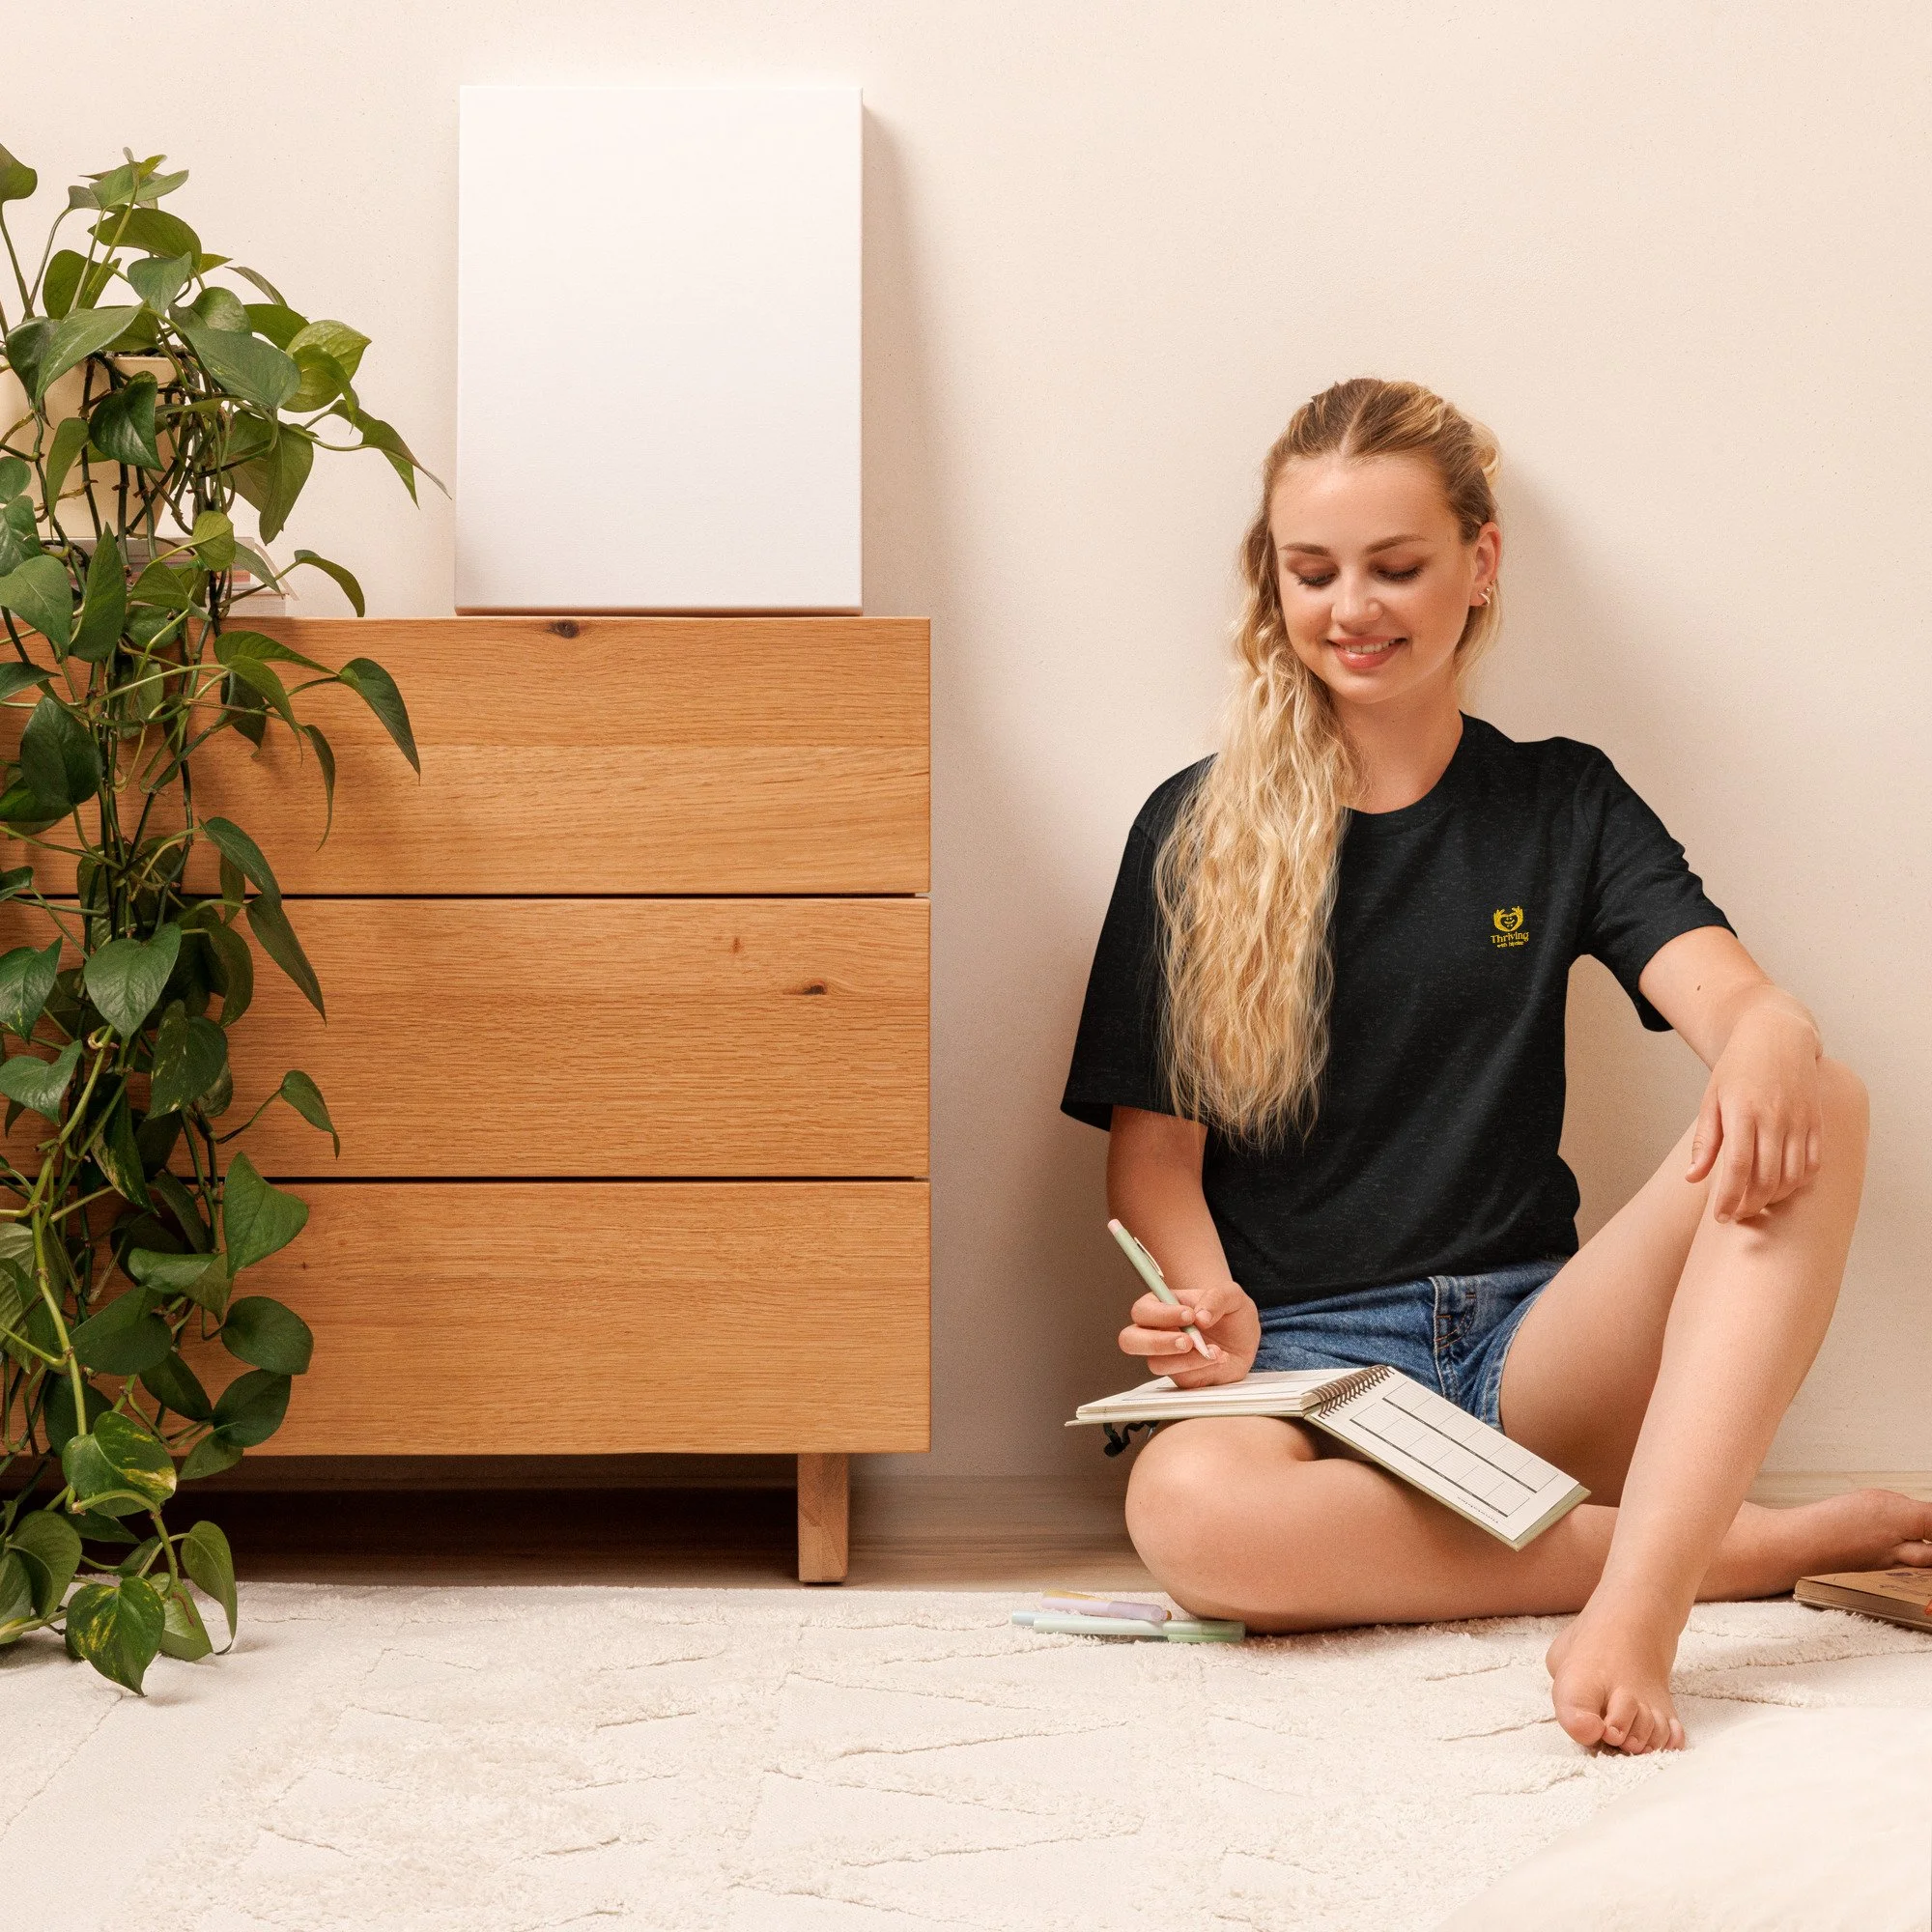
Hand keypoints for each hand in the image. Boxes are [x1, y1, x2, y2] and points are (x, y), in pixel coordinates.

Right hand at [1117, 1280, 1259, 1387]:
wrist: (1246, 1341)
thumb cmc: (1231, 1313)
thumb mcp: (1232, 1296)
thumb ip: (1217, 1298)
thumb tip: (1201, 1317)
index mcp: (1162, 1306)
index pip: (1142, 1310)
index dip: (1160, 1314)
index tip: (1189, 1315)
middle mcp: (1157, 1331)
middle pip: (1130, 1340)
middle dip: (1157, 1342)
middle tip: (1187, 1341)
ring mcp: (1166, 1356)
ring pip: (1155, 1364)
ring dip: (1186, 1359)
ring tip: (1215, 1351)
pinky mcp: (1179, 1376)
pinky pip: (1180, 1378)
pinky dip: (1202, 1369)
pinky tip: (1219, 1358)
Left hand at [1687, 1006, 1823, 1221]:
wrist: (1777, 1035)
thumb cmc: (1737, 1068)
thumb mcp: (1712, 1099)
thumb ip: (1705, 1141)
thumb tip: (1692, 1178)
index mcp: (1743, 1112)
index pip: (1738, 1169)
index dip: (1729, 1198)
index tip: (1720, 1217)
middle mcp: (1775, 1118)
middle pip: (1767, 1178)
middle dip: (1750, 1204)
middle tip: (1736, 1215)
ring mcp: (1800, 1120)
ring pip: (1792, 1176)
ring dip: (1774, 1198)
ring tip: (1755, 1204)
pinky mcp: (1817, 1122)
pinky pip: (1813, 1164)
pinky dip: (1799, 1183)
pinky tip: (1782, 1187)